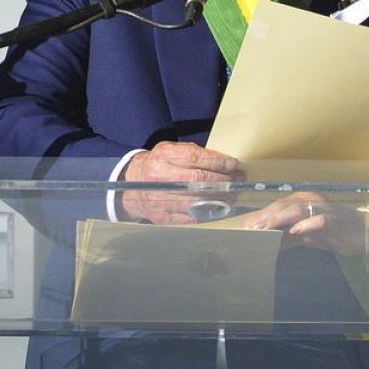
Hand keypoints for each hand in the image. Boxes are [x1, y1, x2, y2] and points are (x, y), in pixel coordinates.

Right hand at [118, 142, 242, 224]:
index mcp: (163, 157)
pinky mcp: (164, 218)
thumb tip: (220, 160)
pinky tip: (220, 208)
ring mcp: (162, 200)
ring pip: (199, 201)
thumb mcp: (168, 150)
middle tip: (239, 179)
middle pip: (200, 180)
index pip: (196, 158)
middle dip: (224, 180)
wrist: (130, 186)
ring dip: (222, 198)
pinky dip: (210, 213)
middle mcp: (162, 178)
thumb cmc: (156, 165)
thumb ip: (190, 153)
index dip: (219, 161)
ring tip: (233, 194)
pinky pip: (192, 218)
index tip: (234, 164)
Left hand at [235, 192, 368, 256]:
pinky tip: (295, 231)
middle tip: (249, 228)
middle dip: (265, 217)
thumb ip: (289, 237)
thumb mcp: (309, 237)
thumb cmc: (337, 233)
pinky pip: (319, 220)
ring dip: (279, 218)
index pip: (278, 207)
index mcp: (304, 203)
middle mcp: (312, 202)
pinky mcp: (336, 220)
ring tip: (264, 228)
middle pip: (283, 206)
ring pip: (297, 210)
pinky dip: (306, 225)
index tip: (244, 226)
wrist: (368, 233)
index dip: (261, 216)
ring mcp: (324, 210)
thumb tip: (268, 243)